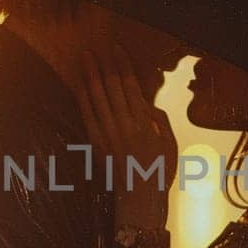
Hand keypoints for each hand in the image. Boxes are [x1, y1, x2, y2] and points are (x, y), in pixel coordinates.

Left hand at [76, 50, 176, 224]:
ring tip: (84, 59)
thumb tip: (147, 102)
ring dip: (89, 76)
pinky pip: (86, 115)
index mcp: (143, 123)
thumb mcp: (169, 143)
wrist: (140, 197)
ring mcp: (107, 134)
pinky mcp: (96, 143)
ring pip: (96, 98)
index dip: (123, 65)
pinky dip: (82, 97)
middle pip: (111, 88)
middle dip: (103, 66)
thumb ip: (159, 120)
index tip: (117, 50)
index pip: (131, 86)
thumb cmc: (159, 171)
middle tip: (95, 49)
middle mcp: (123, 125)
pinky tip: (79, 84)